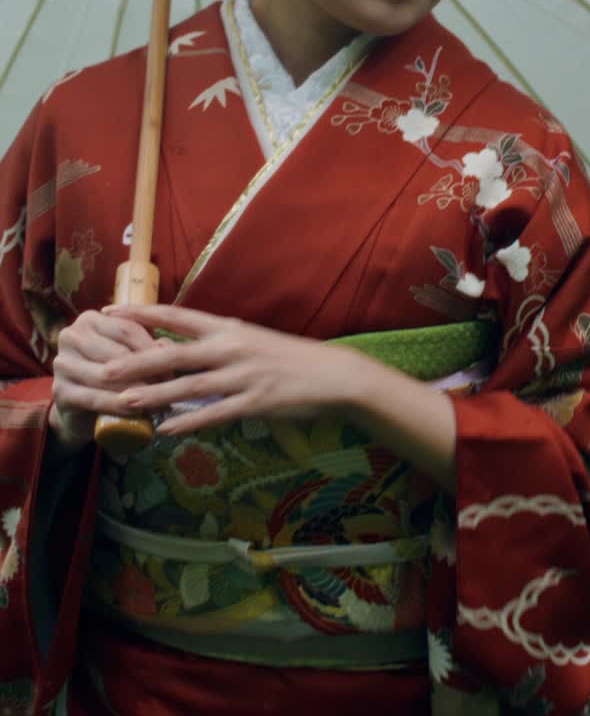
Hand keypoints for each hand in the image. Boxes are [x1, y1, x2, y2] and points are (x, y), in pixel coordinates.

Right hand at [50, 309, 159, 451]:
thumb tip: (169, 347)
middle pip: (118, 352)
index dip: (153, 348)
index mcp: (90, 319)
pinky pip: (95, 398)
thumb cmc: (112, 373)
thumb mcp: (129, 353)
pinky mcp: (59, 391)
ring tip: (160, 401)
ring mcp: (62, 363)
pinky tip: (138, 412)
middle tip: (171, 387)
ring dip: (137, 390)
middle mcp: (71, 335)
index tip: (176, 366)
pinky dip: (119, 406)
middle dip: (148, 371)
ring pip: (108, 376)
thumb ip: (149, 345)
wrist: (80, 408)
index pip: (128, 328)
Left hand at [101, 304, 367, 435]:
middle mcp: (230, 347)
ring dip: (153, 396)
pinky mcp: (254, 403)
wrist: (332, 375)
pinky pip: (213, 414)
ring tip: (123, 404)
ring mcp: (241, 376)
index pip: (177, 316)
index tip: (111, 312)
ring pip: (188, 386)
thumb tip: (181, 348)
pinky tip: (166, 430)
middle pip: (174, 353)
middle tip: (105, 369)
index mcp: (228, 328)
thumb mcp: (250, 341)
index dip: (142, 313)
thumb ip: (217, 345)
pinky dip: (187, 422)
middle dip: (136, 362)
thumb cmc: (289, 358)